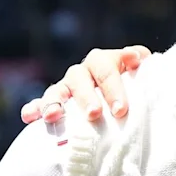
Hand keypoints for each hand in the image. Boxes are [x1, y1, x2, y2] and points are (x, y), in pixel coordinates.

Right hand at [20, 46, 151, 123]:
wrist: (125, 100)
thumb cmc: (139, 89)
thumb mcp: (146, 77)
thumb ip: (146, 67)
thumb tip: (138, 58)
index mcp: (106, 61)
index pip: (107, 70)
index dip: (113, 88)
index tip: (120, 110)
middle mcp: (84, 71)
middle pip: (81, 79)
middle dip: (87, 97)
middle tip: (94, 115)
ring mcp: (67, 86)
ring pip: (57, 90)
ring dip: (54, 102)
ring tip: (52, 116)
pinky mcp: (54, 102)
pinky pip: (40, 103)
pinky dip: (34, 108)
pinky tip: (29, 117)